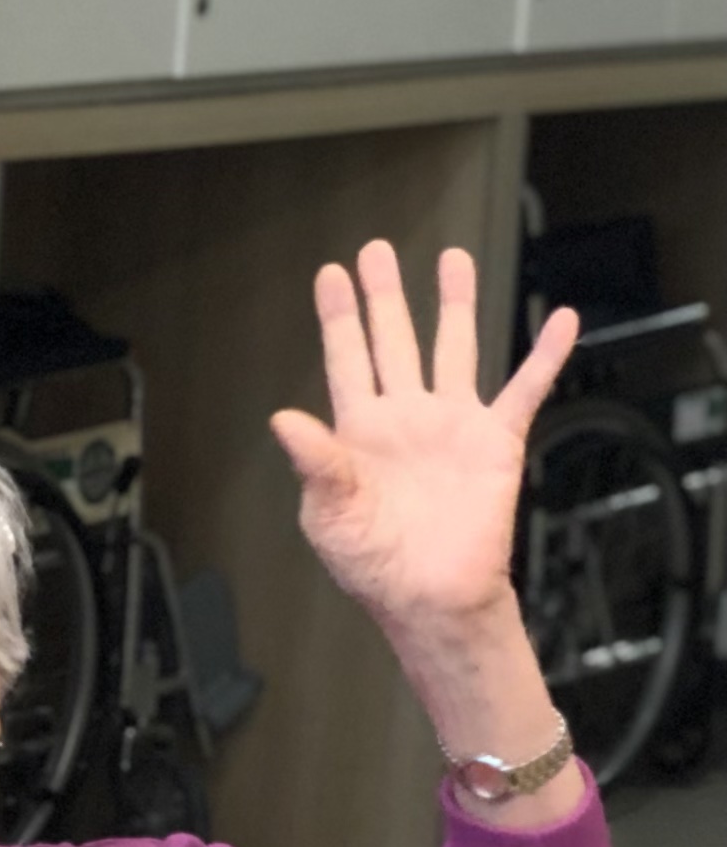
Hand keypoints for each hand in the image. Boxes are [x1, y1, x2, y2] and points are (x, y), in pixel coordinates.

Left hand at [272, 241, 571, 641]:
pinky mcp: (496, 443)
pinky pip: (525, 389)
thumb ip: (314, 462)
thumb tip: (284, 418)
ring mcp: (452, 425)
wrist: (429, 596)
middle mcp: (405, 418)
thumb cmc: (372, 563)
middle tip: (377, 250)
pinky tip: (561, 319)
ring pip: (454, 349)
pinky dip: (545, 355)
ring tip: (454, 257)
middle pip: (395, 341)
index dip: (340, 318)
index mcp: (358, 431)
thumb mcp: (330, 513)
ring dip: (455, 304)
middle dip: (386, 297)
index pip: (346, 360)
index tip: (331, 273)